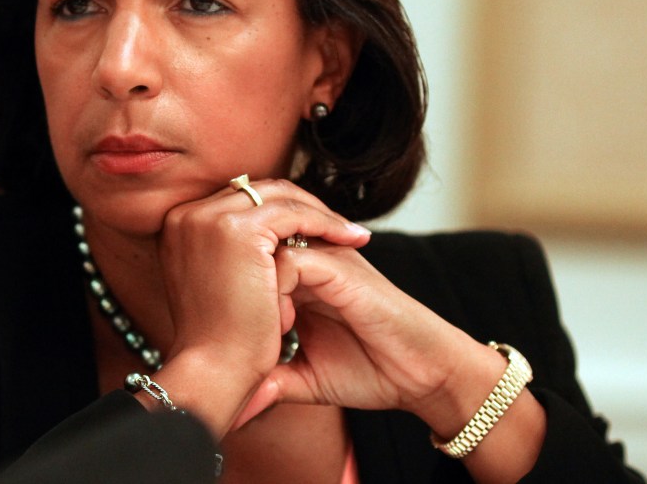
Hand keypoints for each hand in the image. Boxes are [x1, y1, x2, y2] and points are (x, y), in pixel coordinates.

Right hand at [151, 179, 369, 435]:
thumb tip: (260, 244)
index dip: (279, 211)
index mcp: (178, 225)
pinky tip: (349, 240)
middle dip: (301, 206)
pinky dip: (325, 222)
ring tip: (351, 235)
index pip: (239, 200)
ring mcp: (207, 218)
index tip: (312, 228)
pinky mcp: (236, 229)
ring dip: (318, 212)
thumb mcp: (215, 286)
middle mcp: (186, 214)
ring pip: (277, 196)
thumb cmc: (217, 343)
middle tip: (339, 227)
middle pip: (256, 191)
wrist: (212, 371)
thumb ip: (226, 257)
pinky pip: (293, 212)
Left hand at [234, 241, 499, 430]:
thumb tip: (231, 403)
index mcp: (295, 276)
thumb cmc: (369, 369)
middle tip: (232, 323)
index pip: (243, 256)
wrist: (421, 373)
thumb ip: (269, 379)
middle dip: (233, 282)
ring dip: (253, 287)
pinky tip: (283, 324)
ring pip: (264, 246)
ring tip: (263, 329)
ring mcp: (324, 260)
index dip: (226, 287)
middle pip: (248, 243)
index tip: (225, 331)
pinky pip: (292, 260)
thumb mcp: (303, 377)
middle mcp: (307, 259)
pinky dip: (277, 290)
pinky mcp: (341, 268)